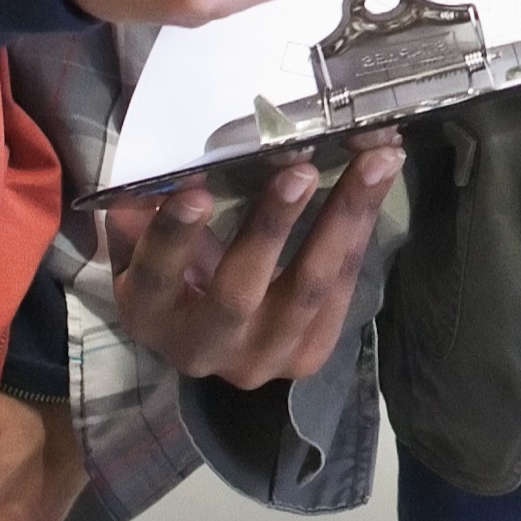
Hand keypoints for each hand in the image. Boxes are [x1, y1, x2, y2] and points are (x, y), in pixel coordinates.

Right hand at [101, 142, 399, 387]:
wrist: (209, 339)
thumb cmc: (173, 273)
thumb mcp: (143, 244)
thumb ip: (145, 214)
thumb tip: (164, 173)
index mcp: (149, 315)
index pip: (156, 276)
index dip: (174, 236)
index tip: (196, 191)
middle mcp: (204, 349)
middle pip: (239, 293)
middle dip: (272, 226)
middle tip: (300, 169)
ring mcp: (261, 358)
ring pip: (308, 290)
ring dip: (343, 219)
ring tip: (374, 162)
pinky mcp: (307, 355)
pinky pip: (341, 291)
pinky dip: (360, 232)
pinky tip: (378, 183)